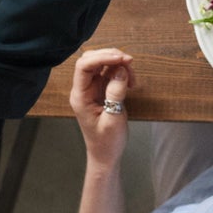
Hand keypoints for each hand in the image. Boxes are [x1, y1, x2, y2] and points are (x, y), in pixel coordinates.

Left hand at [69, 46, 133, 169]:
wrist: (106, 156)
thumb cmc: (107, 143)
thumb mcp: (113, 120)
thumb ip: (115, 94)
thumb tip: (121, 70)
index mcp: (80, 96)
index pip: (83, 66)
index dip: (101, 57)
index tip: (121, 59)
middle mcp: (84, 89)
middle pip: (91, 59)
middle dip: (111, 56)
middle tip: (129, 62)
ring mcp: (92, 88)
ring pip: (102, 63)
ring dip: (118, 63)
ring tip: (132, 76)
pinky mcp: (102, 89)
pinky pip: (110, 72)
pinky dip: (121, 71)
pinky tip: (130, 81)